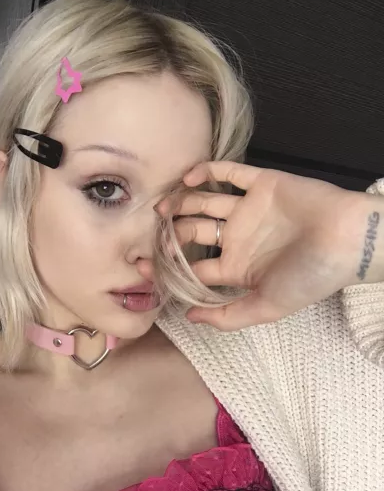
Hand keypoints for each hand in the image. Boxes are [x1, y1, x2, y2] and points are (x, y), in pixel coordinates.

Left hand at [138, 161, 383, 330]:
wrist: (348, 240)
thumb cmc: (310, 277)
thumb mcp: (267, 307)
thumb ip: (227, 316)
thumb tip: (188, 318)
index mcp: (236, 268)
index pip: (193, 267)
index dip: (168, 267)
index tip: (142, 264)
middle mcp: (237, 238)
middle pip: (193, 232)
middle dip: (170, 233)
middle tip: (151, 230)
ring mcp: (248, 210)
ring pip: (205, 202)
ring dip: (182, 202)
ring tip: (163, 205)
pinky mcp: (261, 184)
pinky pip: (229, 173)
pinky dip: (207, 172)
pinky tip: (189, 178)